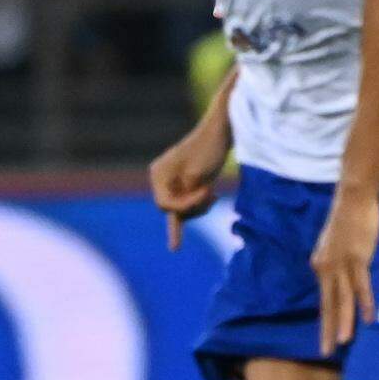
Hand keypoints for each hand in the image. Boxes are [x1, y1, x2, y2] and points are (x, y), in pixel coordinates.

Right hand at [148, 119, 232, 248]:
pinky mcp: (184, 188)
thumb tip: (178, 213)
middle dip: (192, 207)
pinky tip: (175, 247)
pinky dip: (179, 227)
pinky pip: (180, 210)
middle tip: (211, 193)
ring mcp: (172, 185)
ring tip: (213, 195)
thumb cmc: (209, 149)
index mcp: (158, 174)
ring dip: (199, 208)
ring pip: (181, 212)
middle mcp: (161, 180)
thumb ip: (187, 196)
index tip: (205, 193)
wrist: (220, 132)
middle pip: (172, 210)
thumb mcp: (198, 174)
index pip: (165, 204)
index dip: (186, 204)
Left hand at [310, 190, 378, 355]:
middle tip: (325, 352)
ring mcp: (342, 263)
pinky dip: (365, 301)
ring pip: (343, 298)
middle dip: (327, 330)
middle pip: (328, 304)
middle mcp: (326, 267)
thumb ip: (337, 264)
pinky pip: (361, 284)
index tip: (324, 341)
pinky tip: (369, 318)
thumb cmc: (349, 221)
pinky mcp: (358, 257)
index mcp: (321, 266)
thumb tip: (341, 281)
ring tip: (343, 342)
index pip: (323, 300)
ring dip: (344, 321)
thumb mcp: (336, 246)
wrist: (353, 198)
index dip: (325, 321)